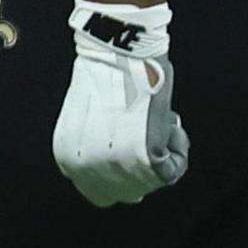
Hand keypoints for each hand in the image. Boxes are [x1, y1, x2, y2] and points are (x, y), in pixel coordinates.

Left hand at [52, 0, 187, 205]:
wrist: (117, 54)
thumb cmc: (106, 75)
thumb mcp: (87, 120)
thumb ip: (98, 148)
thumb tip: (128, 177)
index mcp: (68, 159)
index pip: (99, 192)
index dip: (123, 177)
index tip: (137, 153)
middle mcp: (86, 170)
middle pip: (129, 192)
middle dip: (145, 168)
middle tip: (153, 133)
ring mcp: (115, 168)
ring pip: (154, 180)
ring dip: (164, 149)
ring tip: (155, 118)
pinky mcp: (145, 161)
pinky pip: (174, 170)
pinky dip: (179, 146)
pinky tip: (168, 122)